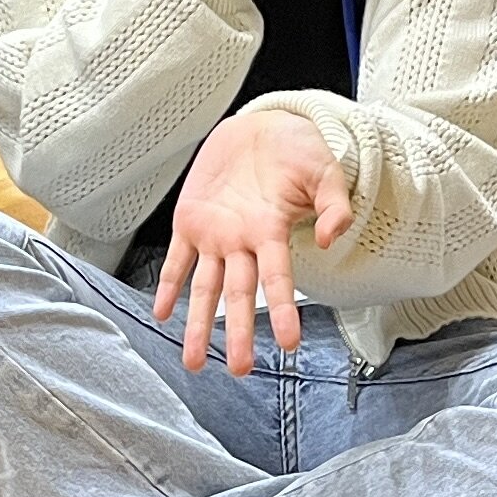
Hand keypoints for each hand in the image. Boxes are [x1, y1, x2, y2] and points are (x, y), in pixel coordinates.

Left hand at [152, 107, 352, 374]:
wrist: (261, 128)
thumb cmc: (297, 152)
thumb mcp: (324, 172)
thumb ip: (334, 205)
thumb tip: (333, 235)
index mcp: (273, 232)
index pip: (279, 279)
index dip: (283, 311)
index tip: (289, 343)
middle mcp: (243, 242)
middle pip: (240, 294)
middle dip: (239, 332)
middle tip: (239, 368)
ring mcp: (215, 234)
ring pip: (206, 287)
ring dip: (198, 323)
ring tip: (193, 361)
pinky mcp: (190, 221)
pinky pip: (177, 259)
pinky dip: (168, 285)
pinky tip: (162, 313)